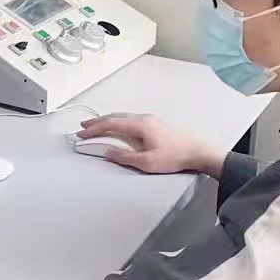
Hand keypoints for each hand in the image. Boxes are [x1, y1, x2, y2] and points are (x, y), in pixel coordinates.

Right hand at [77, 114, 224, 178]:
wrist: (197, 152)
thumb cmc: (174, 157)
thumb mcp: (146, 162)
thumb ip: (124, 157)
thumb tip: (107, 152)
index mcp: (139, 125)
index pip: (110, 124)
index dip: (94, 129)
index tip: (81, 134)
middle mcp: (143, 118)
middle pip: (114, 117)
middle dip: (97, 122)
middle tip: (83, 127)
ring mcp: (150, 119)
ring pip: (122, 116)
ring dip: (107, 121)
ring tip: (95, 125)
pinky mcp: (155, 123)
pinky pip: (130, 118)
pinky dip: (118, 121)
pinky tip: (116, 126)